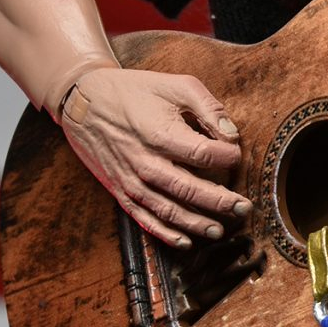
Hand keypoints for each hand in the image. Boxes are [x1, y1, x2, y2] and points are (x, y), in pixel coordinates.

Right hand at [53, 63, 246, 247]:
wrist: (83, 101)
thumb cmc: (134, 91)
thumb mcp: (174, 85)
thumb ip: (208, 108)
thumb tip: (232, 135)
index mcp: (161, 133)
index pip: (205, 154)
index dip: (228, 157)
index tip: (237, 155)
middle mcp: (146, 162)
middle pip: (190, 189)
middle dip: (221, 201)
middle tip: (244, 208)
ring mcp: (132, 180)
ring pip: (169, 210)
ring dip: (197, 223)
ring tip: (220, 229)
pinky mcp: (121, 190)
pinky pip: (145, 218)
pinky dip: (166, 233)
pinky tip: (186, 241)